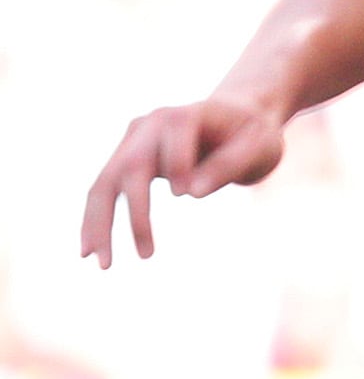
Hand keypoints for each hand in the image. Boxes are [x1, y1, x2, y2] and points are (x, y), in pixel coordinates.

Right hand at [82, 93, 294, 263]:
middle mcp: (149, 125)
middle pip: (128, 167)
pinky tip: (90, 250)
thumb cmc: (252, 135)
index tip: (186, 193)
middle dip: (133, 213)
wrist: (235, 117)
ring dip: (99, 223)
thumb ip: (228, 164)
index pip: (171, 140)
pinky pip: (104, 189)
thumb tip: (190, 193)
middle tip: (146, 256)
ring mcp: (132, 141)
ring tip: (102, 263)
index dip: (177, 165)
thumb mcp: (258, 147)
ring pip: (104, 182)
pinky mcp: (126, 157)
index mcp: (182, 115)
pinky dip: (96, 219)